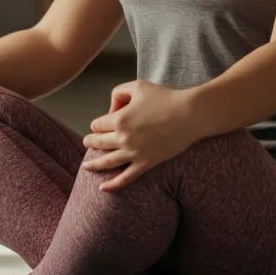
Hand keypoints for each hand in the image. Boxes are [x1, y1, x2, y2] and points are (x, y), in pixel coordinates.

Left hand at [81, 79, 197, 191]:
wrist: (189, 114)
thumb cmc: (165, 97)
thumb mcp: (138, 86)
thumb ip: (119, 92)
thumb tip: (112, 109)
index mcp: (119, 119)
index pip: (97, 125)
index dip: (97, 124)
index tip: (101, 123)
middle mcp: (123, 138)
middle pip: (98, 143)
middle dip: (91, 142)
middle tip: (88, 142)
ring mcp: (134, 153)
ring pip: (107, 162)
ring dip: (94, 164)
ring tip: (87, 166)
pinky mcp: (146, 163)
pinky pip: (125, 178)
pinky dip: (112, 185)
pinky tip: (102, 188)